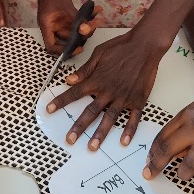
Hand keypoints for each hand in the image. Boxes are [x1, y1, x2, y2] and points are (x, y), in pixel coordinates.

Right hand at [37, 0, 96, 55]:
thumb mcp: (64, 4)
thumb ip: (74, 18)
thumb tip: (85, 30)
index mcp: (47, 25)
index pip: (51, 46)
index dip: (63, 51)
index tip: (78, 48)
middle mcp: (54, 25)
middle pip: (67, 38)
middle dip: (81, 36)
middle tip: (92, 27)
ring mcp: (61, 19)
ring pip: (75, 29)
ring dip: (88, 25)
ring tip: (98, 18)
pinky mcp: (67, 13)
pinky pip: (79, 19)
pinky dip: (88, 16)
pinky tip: (97, 10)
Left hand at [46, 25, 158, 149]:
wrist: (145, 46)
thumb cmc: (121, 47)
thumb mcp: (99, 53)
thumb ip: (85, 70)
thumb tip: (69, 80)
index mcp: (97, 80)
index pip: (75, 93)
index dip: (61, 101)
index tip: (49, 110)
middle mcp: (109, 91)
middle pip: (91, 111)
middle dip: (79, 127)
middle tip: (69, 140)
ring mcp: (124, 97)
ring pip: (110, 119)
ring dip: (100, 134)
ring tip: (92, 146)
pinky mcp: (138, 100)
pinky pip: (133, 118)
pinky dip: (129, 130)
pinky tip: (123, 142)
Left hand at [145, 86, 193, 182]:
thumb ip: (184, 125)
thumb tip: (173, 149)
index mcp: (187, 115)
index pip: (162, 136)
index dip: (153, 152)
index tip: (148, 162)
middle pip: (168, 151)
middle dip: (156, 166)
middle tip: (150, 175)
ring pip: (187, 166)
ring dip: (182, 174)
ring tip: (184, 174)